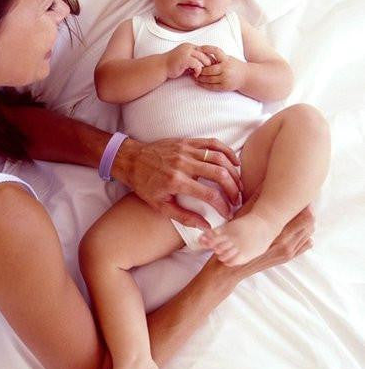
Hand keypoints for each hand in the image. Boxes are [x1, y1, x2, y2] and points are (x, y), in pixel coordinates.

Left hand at [117, 137, 242, 227]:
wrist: (131, 159)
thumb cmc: (144, 185)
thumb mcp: (160, 206)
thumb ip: (184, 217)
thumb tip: (205, 227)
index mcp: (176, 181)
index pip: (209, 194)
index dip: (223, 205)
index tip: (229, 212)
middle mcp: (183, 164)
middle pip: (219, 173)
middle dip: (233, 188)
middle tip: (238, 199)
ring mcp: (186, 150)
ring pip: (219, 157)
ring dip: (233, 171)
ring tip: (239, 184)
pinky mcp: (187, 141)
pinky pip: (212, 143)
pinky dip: (226, 152)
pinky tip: (234, 163)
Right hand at [164, 43, 212, 79]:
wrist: (161, 67)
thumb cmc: (173, 65)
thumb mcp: (185, 60)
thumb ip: (194, 61)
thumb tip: (205, 66)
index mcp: (189, 46)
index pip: (204, 49)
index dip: (209, 57)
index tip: (212, 65)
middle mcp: (188, 47)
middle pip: (205, 52)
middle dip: (210, 62)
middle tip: (212, 70)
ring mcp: (186, 52)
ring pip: (202, 58)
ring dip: (204, 67)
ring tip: (203, 73)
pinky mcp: (184, 59)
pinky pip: (197, 64)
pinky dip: (198, 70)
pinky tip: (195, 75)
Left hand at [195, 45, 246, 91]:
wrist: (246, 77)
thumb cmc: (235, 66)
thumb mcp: (228, 58)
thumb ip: (218, 58)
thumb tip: (202, 54)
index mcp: (226, 59)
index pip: (216, 51)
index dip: (206, 49)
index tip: (198, 49)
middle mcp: (226, 68)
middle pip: (209, 69)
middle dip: (200, 70)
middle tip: (192, 69)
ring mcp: (225, 78)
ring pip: (208, 79)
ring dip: (200, 78)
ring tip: (194, 76)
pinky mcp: (224, 87)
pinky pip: (211, 86)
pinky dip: (203, 85)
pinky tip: (199, 83)